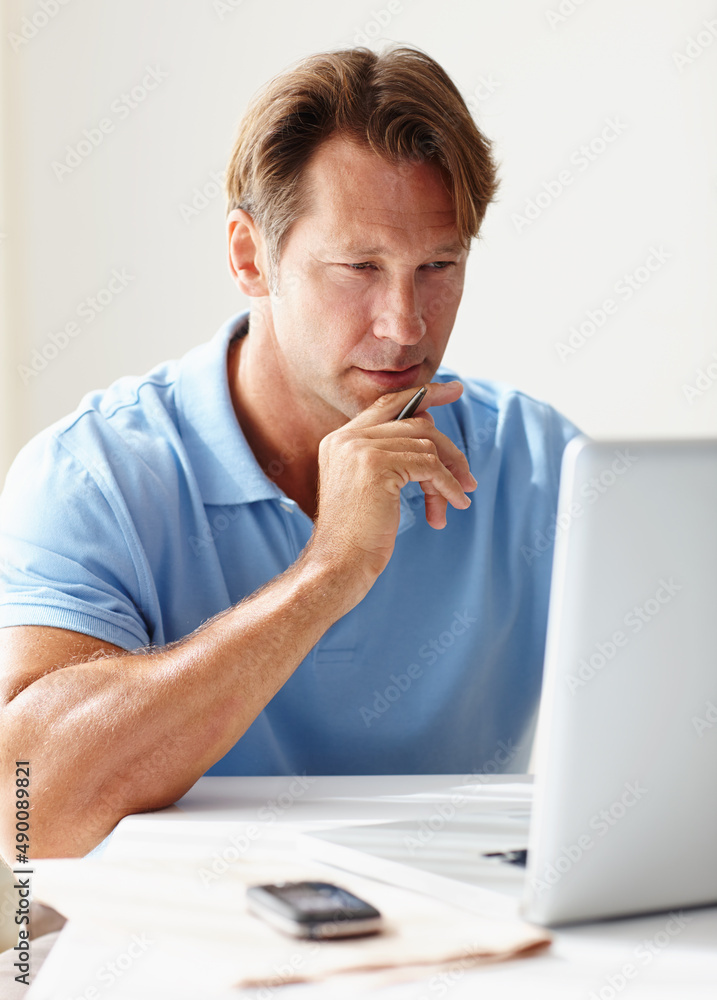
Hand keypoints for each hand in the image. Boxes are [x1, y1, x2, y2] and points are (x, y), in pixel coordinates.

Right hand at [305, 381, 476, 599]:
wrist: (338, 564)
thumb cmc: (358, 535)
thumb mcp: (371, 486)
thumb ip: (390, 456)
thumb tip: (432, 431)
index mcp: (340, 439)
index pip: (388, 404)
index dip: (424, 394)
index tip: (454, 389)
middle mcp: (347, 438)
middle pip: (416, 424)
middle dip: (448, 451)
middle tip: (468, 478)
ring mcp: (359, 448)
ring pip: (426, 445)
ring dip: (448, 475)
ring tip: (455, 501)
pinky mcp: (376, 465)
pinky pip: (429, 465)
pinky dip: (448, 485)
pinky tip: (454, 505)